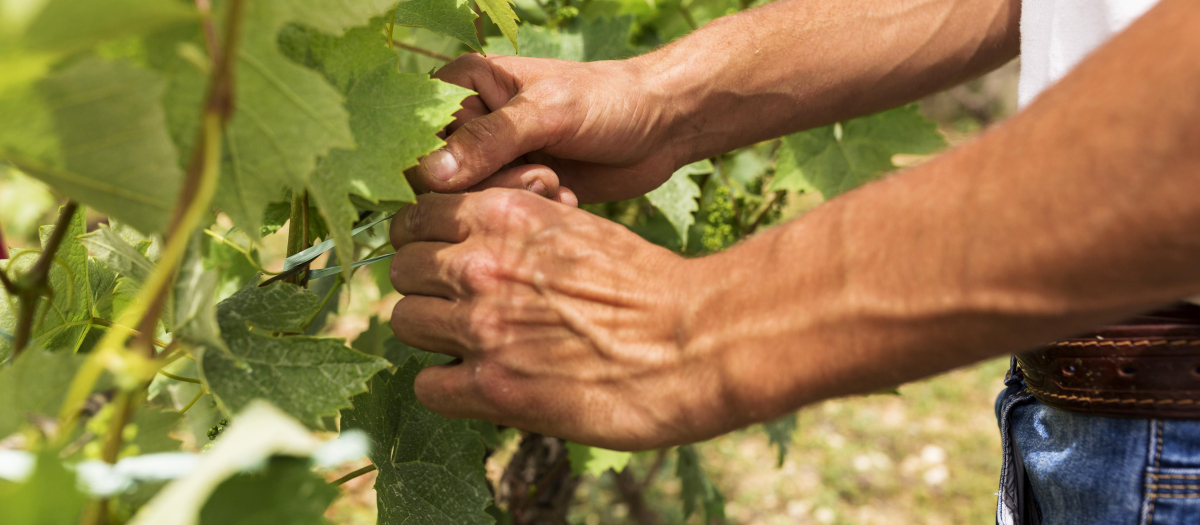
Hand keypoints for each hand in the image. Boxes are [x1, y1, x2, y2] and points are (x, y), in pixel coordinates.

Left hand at [387, 188, 731, 449]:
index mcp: (503, 214)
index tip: (440, 257)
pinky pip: (427, 385)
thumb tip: (482, 239)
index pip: (415, 215)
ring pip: (405, 323)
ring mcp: (480, 326)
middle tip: (458, 305)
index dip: (425, 238)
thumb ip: (520, 226)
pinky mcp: (492, 386)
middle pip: (401, 269)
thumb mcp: (576, 226)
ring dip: (435, 335)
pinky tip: (481, 384)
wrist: (695, 338)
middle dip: (425, 286)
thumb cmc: (648, 283)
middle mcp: (480, 265)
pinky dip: (447, 387)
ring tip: (474, 345)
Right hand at [408, 54, 681, 203]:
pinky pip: (499, 217)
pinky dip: (530, 212)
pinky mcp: (515, 190)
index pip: (416, 136)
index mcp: (462, 86)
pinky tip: (566, 197)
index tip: (481, 174)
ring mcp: (491, 160)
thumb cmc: (608, 100)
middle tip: (541, 174)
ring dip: (514, 201)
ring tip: (557, 182)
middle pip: (437, 179)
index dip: (439, 167)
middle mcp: (467, 124)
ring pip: (469, 204)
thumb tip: (429, 175)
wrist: (662, 126)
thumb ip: (489, 141)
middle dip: (489, 187)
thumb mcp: (548, 112)